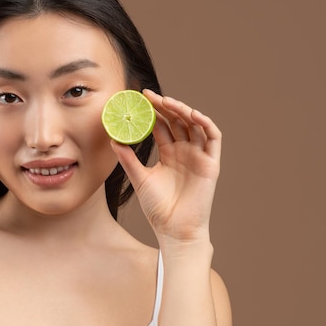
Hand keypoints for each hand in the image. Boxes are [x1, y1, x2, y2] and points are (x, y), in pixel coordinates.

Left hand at [111, 89, 221, 245]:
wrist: (174, 230)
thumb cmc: (158, 208)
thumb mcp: (139, 178)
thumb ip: (128, 159)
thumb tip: (112, 139)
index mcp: (169, 153)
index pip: (162, 125)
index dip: (153, 111)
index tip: (140, 99)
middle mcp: (184, 151)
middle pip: (177, 121)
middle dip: (165, 106)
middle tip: (150, 96)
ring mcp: (199, 156)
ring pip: (194, 125)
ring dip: (183, 111)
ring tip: (167, 102)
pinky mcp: (211, 163)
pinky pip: (213, 138)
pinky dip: (205, 124)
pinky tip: (192, 115)